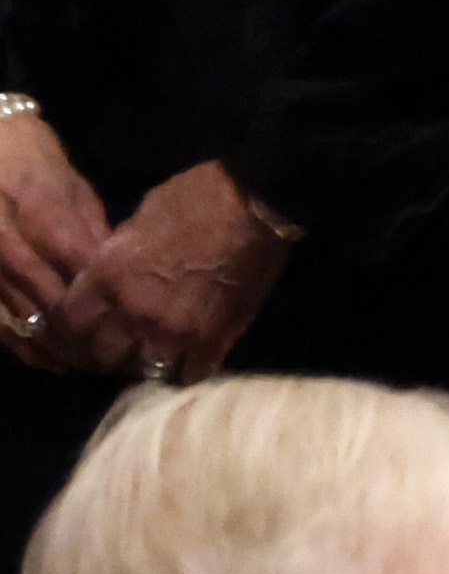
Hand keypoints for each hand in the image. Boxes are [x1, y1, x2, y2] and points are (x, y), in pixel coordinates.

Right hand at [0, 112, 113, 362]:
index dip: (108, 300)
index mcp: (44, 215)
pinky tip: (47, 359)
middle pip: (53, 301)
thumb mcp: (73, 187)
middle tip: (118, 357)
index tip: (134, 323)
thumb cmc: (34, 162)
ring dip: (56, 347)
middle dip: (86, 334)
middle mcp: (10, 244)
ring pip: (22, 319)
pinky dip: (22, 344)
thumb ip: (93, 230)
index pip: (82, 268)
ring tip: (88, 365)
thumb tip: (118, 271)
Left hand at [53, 163, 289, 380]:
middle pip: (105, 355)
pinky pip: (190, 373)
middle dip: (111, 351)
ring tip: (158, 353)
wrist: (252, 206)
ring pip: (145, 370)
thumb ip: (116, 261)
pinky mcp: (212, 339)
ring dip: (149, 362)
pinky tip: (191, 357)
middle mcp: (132, 311)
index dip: (78, 328)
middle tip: (124, 344)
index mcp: (107, 278)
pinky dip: (188, 368)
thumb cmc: (191, 200)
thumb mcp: (134, 223)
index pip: (72, 324)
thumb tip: (111, 280)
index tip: (89, 327)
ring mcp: (173, 331)